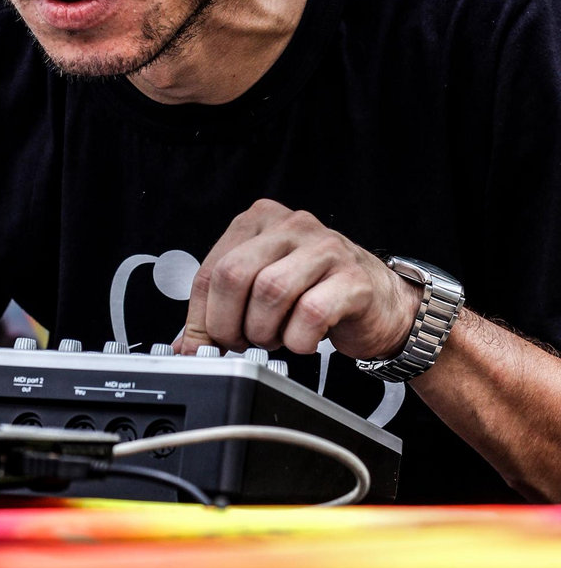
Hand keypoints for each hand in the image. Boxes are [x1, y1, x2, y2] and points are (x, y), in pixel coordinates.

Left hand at [177, 200, 422, 359]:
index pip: (210, 269)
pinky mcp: (352, 278)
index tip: (202, 344)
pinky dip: (298, 340)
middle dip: (228, 325)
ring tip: (275, 338)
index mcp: (258, 221)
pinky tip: (304, 339)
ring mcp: (324, 247)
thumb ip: (223, 308)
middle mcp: (290, 225)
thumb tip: (186, 346)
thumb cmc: (316, 292)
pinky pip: (310, 314)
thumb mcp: (262, 291)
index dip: (200, 317)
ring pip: (269, 292)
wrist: (381, 302)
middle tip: (241, 343)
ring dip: (264, 331)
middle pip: (233, 276)